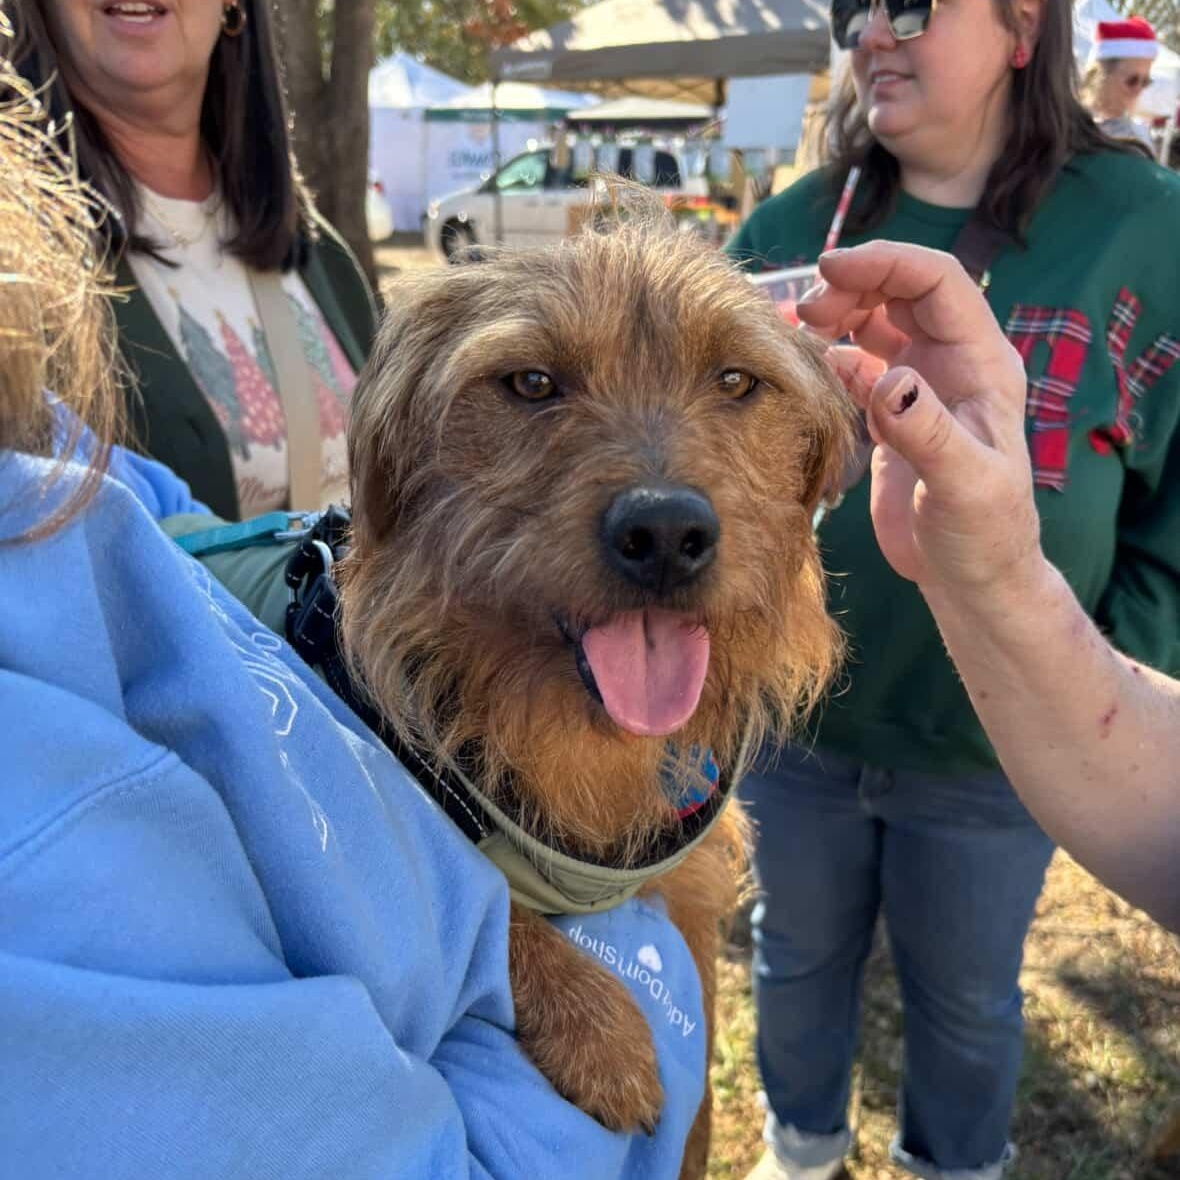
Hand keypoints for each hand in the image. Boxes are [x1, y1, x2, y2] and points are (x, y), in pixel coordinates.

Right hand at [797, 242, 1041, 595]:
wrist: (971, 578)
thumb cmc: (984, 533)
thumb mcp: (964, 484)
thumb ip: (927, 431)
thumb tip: (888, 381)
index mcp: (983, 362)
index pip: (938, 282)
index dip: (887, 264)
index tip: (830, 270)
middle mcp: (952, 364)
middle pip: (902, 293)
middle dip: (854, 285)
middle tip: (807, 307)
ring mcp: (921, 388)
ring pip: (877, 324)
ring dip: (839, 315)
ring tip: (798, 327)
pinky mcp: (893, 417)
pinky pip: (858, 367)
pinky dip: (829, 357)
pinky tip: (806, 367)